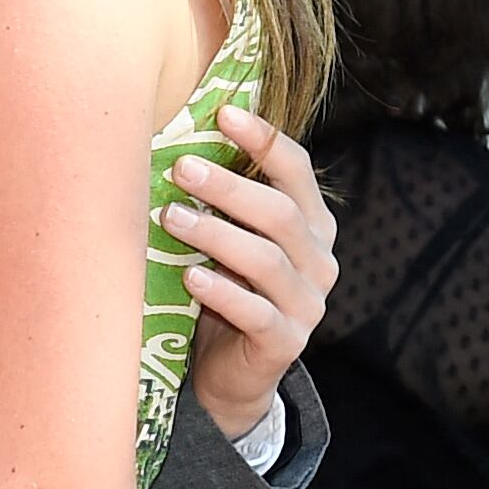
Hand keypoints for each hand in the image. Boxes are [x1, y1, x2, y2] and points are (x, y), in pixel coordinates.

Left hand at [171, 106, 331, 442]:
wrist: (228, 375)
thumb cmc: (220, 293)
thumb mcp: (224, 244)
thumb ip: (219, 205)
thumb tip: (170, 145)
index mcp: (309, 225)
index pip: (297, 172)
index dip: (264, 140)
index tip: (222, 113)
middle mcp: (318, 259)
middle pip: (278, 213)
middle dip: (228, 187)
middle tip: (180, 168)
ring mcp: (306, 303)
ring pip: (265, 260)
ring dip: (215, 235)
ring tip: (170, 217)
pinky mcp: (285, 342)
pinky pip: (256, 313)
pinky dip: (222, 293)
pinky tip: (191, 278)